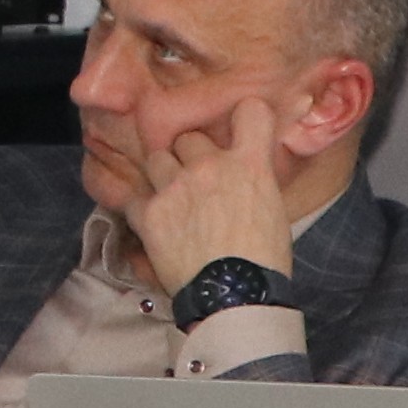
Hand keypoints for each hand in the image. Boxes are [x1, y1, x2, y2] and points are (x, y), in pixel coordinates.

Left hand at [126, 93, 314, 283]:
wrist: (234, 295)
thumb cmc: (264, 261)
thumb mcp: (273, 211)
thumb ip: (253, 182)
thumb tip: (243, 177)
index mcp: (250, 165)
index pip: (250, 112)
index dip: (246, 117)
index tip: (241, 126)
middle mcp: (211, 166)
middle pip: (190, 137)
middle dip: (192, 154)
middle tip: (197, 178)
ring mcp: (176, 186)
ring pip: (158, 158)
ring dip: (163, 173)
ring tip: (171, 197)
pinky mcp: (149, 211)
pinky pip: (135, 196)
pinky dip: (141, 208)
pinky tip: (151, 222)